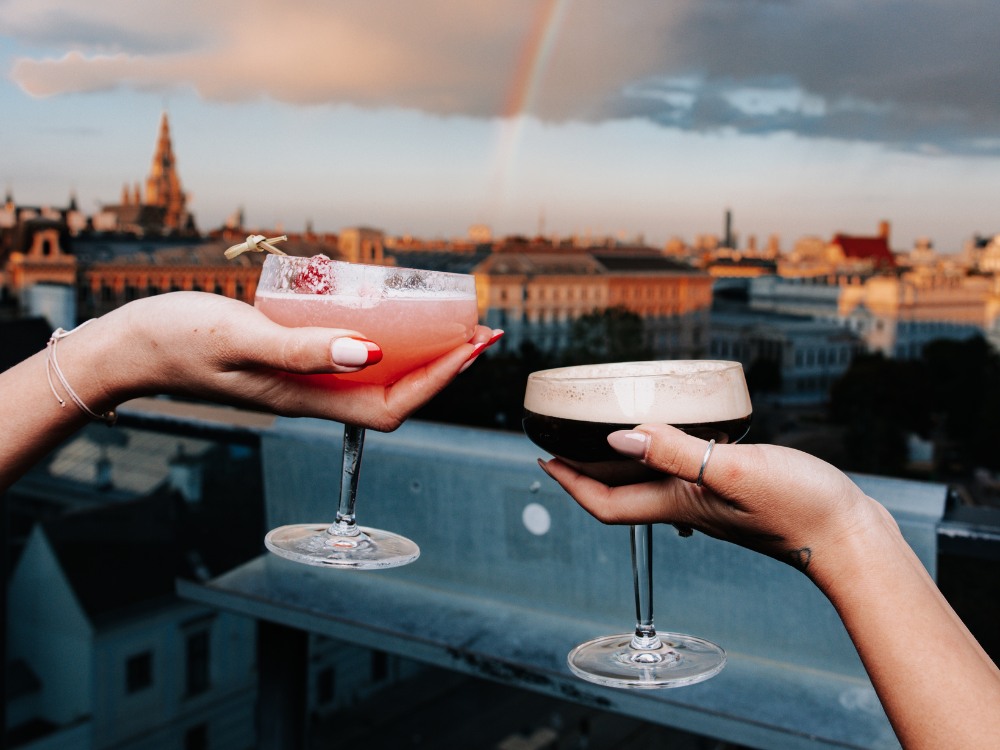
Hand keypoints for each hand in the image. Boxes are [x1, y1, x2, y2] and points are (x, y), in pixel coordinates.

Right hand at [96, 292, 499, 431]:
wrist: (131, 345)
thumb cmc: (178, 341)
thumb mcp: (241, 338)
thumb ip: (301, 348)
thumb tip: (372, 354)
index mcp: (308, 398)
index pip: (394, 404)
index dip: (440, 379)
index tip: (473, 345)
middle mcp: (314, 393)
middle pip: (396, 391)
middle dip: (444, 364)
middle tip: (478, 328)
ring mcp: (303, 377)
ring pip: (377, 373)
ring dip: (419, 351)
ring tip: (450, 320)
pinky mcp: (291, 357)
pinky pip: (350, 354)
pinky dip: (381, 336)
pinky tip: (388, 312)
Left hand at [538, 423, 890, 580]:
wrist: (848, 535)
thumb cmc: (798, 507)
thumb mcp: (732, 471)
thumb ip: (676, 452)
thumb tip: (618, 438)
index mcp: (676, 502)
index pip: (604, 502)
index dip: (569, 483)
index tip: (543, 459)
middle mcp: (684, 504)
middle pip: (620, 489)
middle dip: (586, 466)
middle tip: (566, 434)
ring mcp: (707, 499)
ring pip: (650, 479)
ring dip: (622, 456)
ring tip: (607, 425)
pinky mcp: (732, 490)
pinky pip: (682, 469)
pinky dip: (664, 448)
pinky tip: (674, 429)